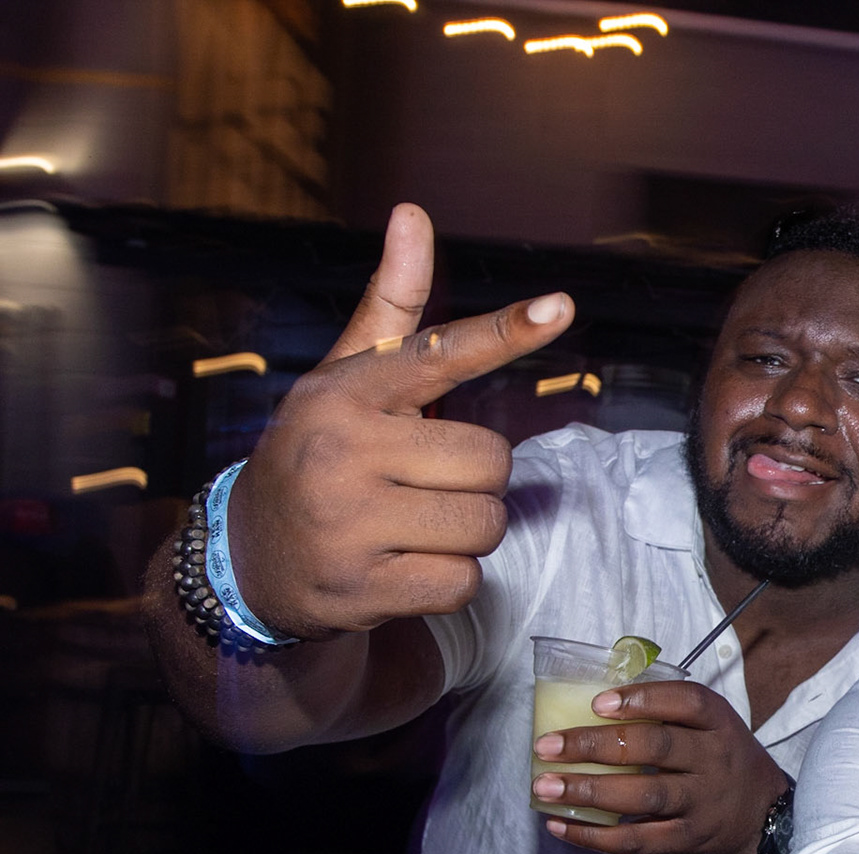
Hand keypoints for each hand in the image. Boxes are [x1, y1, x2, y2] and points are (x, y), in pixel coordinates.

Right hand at [226, 203, 574, 638]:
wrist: (250, 560)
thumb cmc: (322, 453)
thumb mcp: (346, 380)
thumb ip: (392, 307)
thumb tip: (412, 212)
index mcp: (346, 393)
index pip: (441, 354)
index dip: (506, 331)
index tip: (560, 307)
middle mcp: (340, 452)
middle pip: (491, 464)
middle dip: (475, 483)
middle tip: (422, 486)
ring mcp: (346, 523)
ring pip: (484, 526)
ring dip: (465, 534)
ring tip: (409, 527)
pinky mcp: (358, 588)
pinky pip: (461, 581)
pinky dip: (446, 581)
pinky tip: (399, 569)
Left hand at [532, 678, 791, 853]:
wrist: (762, 817)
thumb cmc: (722, 759)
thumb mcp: (713, 725)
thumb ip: (667, 709)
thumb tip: (594, 696)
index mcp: (718, 722)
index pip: (686, 702)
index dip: (641, 700)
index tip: (597, 702)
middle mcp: (714, 760)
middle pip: (655, 747)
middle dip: (595, 745)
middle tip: (546, 746)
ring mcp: (702, 803)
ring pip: (643, 796)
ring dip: (589, 791)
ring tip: (545, 787)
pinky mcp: (687, 840)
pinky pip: (638, 841)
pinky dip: (595, 836)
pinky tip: (560, 825)